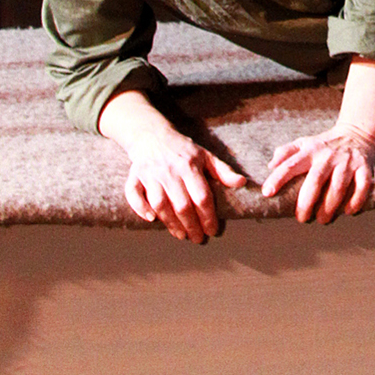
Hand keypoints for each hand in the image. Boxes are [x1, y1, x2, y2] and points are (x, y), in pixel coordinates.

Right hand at [124, 135, 244, 243]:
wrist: (152, 135)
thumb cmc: (183, 149)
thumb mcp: (205, 156)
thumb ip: (223, 171)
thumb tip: (242, 182)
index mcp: (190, 166)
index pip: (201, 197)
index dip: (208, 217)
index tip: (212, 231)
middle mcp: (170, 171)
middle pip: (182, 205)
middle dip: (191, 226)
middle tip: (198, 239)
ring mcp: (151, 174)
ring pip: (160, 204)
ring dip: (170, 223)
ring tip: (181, 235)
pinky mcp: (135, 176)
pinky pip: (133, 193)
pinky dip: (140, 207)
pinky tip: (151, 219)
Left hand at [262, 125, 374, 224]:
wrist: (358, 132)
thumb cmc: (324, 143)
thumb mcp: (304, 142)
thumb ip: (286, 152)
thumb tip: (270, 166)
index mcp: (310, 151)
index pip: (291, 165)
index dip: (278, 178)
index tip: (267, 193)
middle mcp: (328, 156)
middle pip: (315, 180)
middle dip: (307, 201)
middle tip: (301, 218)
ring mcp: (347, 162)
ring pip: (338, 185)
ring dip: (330, 205)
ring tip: (322, 220)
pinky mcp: (363, 167)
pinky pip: (362, 185)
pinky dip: (356, 199)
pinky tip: (349, 211)